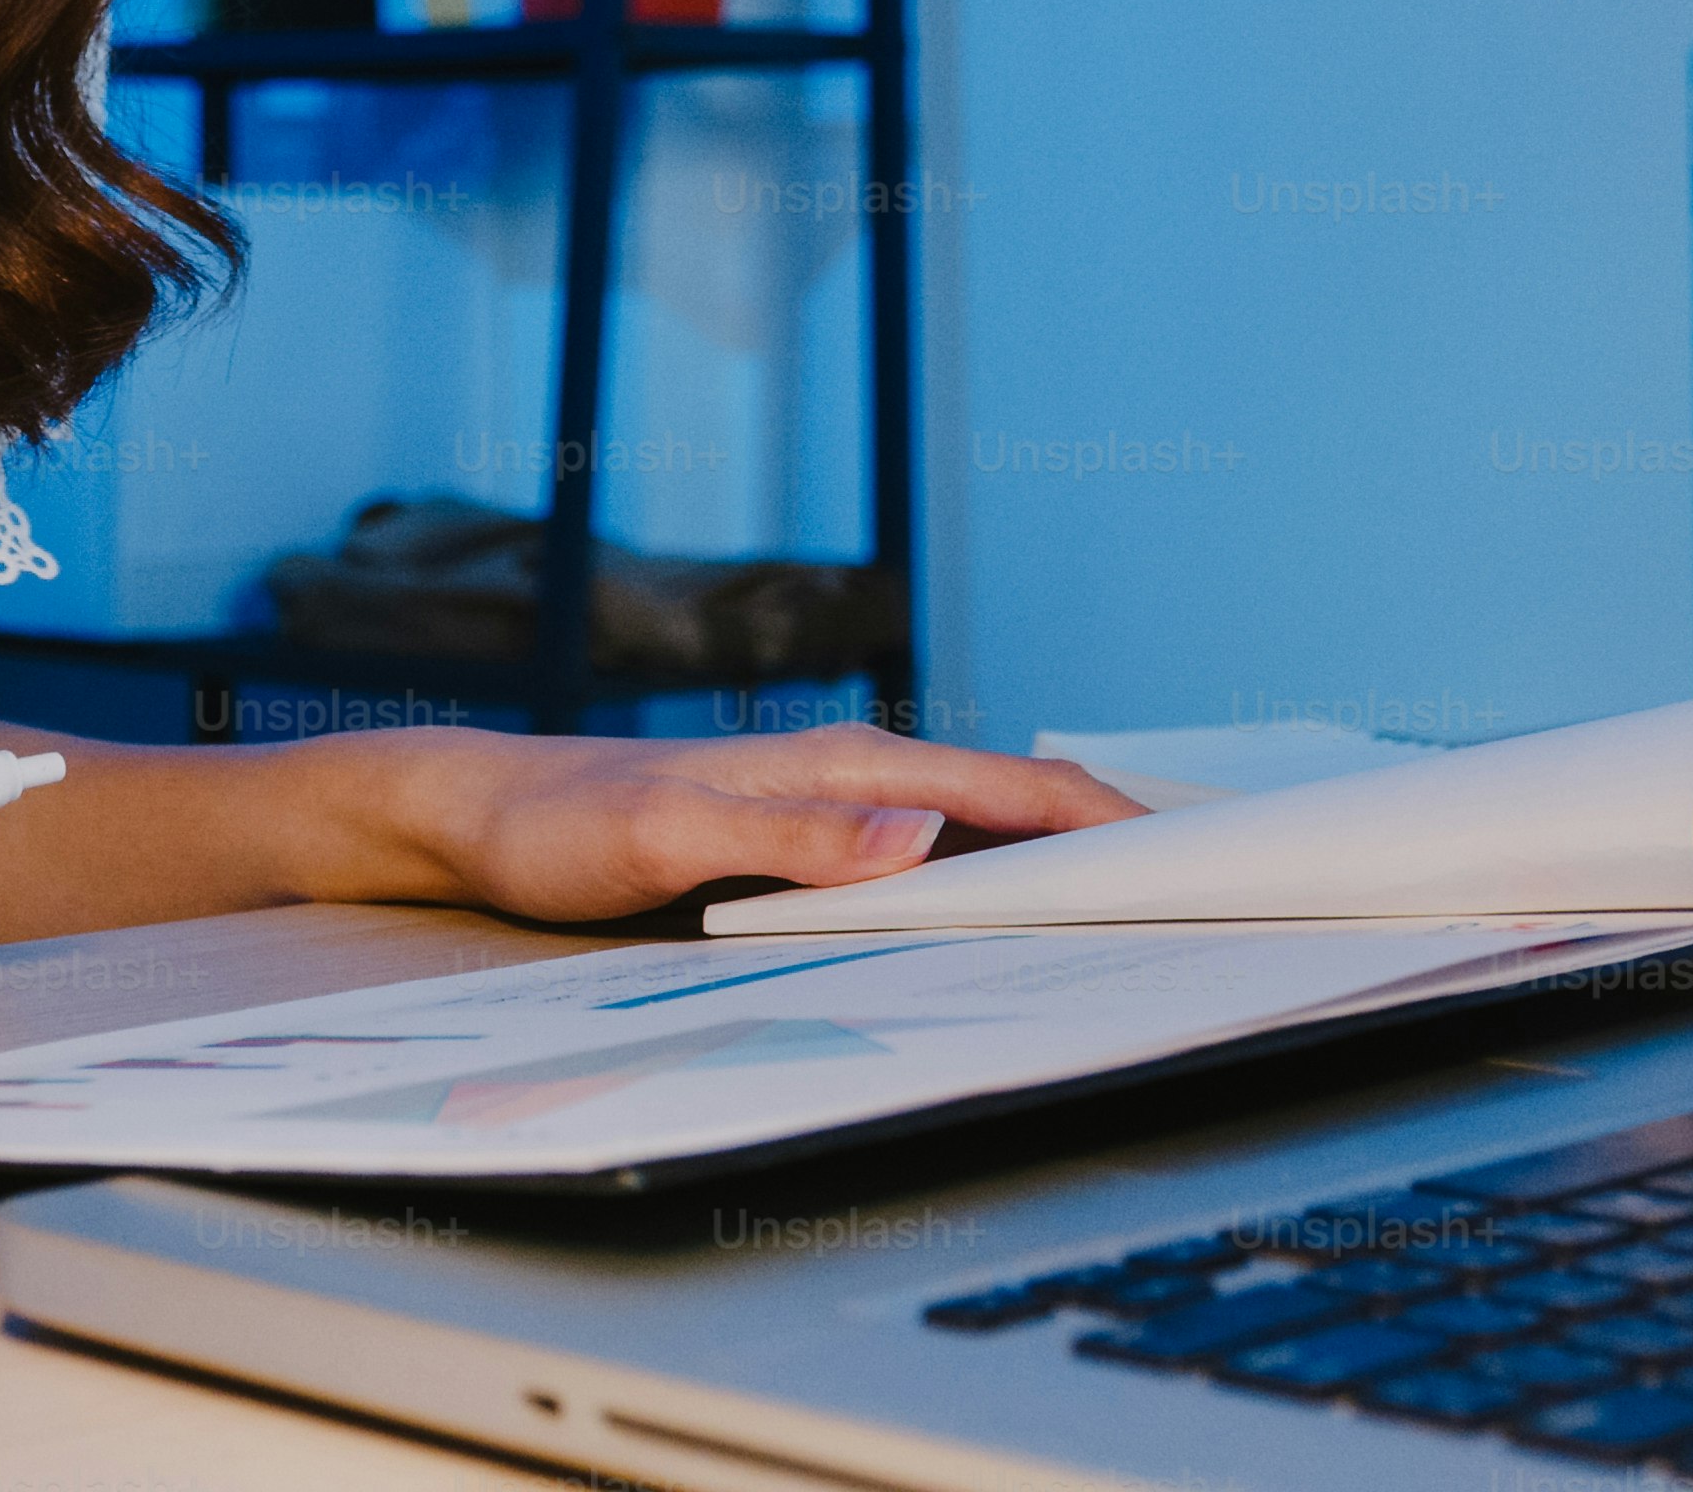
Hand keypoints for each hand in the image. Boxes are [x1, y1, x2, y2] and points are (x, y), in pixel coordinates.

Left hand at [359, 720, 1149, 923]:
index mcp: (841, 765)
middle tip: (1207, 894)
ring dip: (1051, 869)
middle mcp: (850, 780)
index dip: (1105, 820)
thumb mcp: (667, 836)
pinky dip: (985, 887)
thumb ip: (788, 837)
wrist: (485, 816)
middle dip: (1109, 842)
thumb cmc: (564, 823)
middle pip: (1013, 807)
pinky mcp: (804, 849)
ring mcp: (832, 813)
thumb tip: (919, 834)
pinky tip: (1006, 927)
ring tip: (1138, 918)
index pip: (1008, 789)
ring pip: (975, 837)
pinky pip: (925, 864)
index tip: (1193, 854)